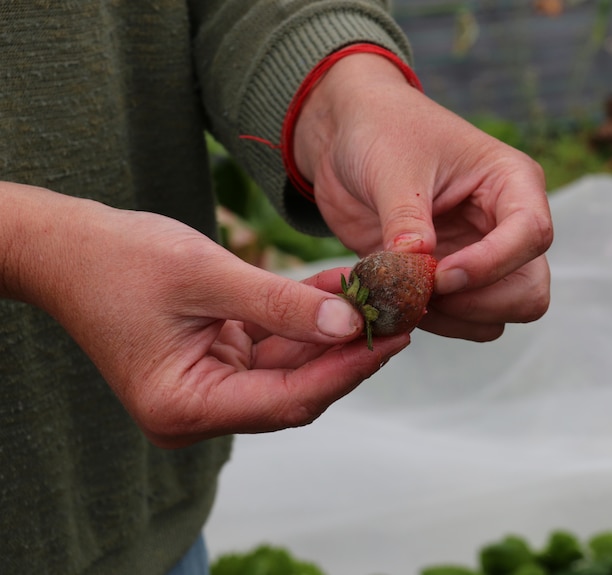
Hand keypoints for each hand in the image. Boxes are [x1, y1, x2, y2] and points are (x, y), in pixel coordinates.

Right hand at [0, 183, 407, 447]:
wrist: (68, 248)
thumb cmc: (121, 259)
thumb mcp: (207, 276)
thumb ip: (280, 304)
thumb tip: (351, 323)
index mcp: (185, 405)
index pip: (288, 399)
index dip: (346, 370)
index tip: (394, 338)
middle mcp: (198, 409)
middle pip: (295, 390)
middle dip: (348, 352)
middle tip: (400, 317)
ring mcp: (207, 388)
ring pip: (290, 368)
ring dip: (332, 333)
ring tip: (382, 300)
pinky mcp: (214, 363)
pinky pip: (273, 347)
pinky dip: (304, 321)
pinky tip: (342, 292)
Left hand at [294, 53, 552, 340]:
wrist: (348, 138)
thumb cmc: (381, 130)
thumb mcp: (391, 168)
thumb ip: (406, 222)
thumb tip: (418, 271)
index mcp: (511, 182)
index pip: (531, 234)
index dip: (491, 264)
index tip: (440, 275)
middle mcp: (506, 225)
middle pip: (529, 290)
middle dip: (477, 302)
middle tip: (421, 292)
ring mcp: (481, 257)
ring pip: (499, 316)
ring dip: (453, 318)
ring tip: (402, 295)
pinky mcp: (452, 280)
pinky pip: (463, 322)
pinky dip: (434, 323)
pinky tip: (396, 300)